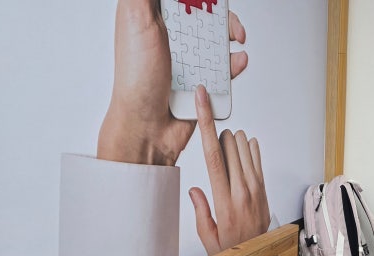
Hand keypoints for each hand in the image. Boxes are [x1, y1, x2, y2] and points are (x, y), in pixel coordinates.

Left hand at [97, 0, 247, 165]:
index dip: (202, 1)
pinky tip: (237, 62)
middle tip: (231, 25)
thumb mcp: (135, 20)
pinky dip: (234, 64)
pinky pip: (225, 69)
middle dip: (223, 17)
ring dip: (231, 40)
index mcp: (153, 18)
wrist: (148, 125)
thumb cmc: (136, 78)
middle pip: (206, 16)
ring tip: (238, 43)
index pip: (184, 2)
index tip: (212, 1)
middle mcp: (171, 37)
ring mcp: (187, 60)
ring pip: (218, 41)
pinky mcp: (201, 81)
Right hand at [190, 86, 270, 255]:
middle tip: (214, 142)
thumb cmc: (229, 248)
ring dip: (234, 142)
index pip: (213, 156)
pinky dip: (250, 149)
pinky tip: (246, 145)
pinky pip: (258, 161)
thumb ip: (201, 210)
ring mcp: (256, 190)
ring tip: (227, 148)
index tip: (203, 103)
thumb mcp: (207, 235)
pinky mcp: (264, 190)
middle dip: (219, 136)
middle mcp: (242, 192)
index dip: (207, 127)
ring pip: (245, 151)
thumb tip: (194, 189)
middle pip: (230, 147)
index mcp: (224, 201)